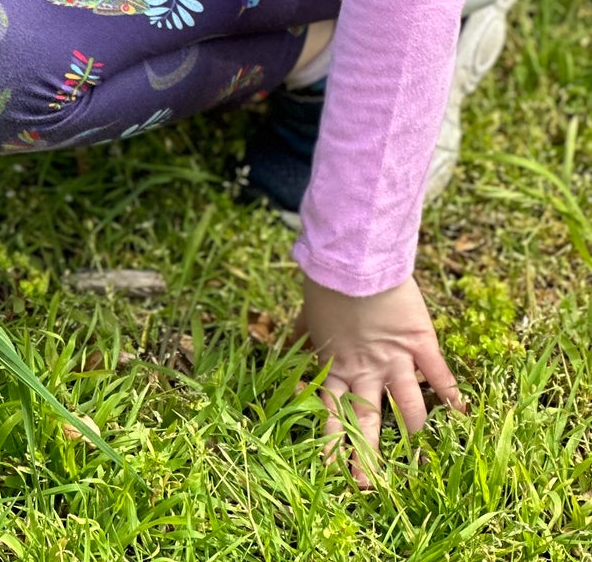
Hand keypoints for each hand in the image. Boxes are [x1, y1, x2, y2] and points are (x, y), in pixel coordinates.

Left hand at [292, 272, 465, 488]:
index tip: (332, 470)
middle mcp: (365, 370)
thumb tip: (282, 342)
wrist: (353, 258)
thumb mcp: (308, 314)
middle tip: (367, 486)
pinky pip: (438, 372)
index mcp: (335, 364)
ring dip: (413, 428)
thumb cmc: (325, 283)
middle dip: (368, 456)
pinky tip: (462, 412)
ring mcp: (394, 358)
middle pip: (366, 422)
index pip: (332, 413)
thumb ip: (301, 333)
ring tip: (420, 452)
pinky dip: (451, 391)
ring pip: (408, 405)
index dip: (333, 442)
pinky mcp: (418, 340)